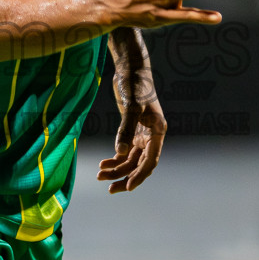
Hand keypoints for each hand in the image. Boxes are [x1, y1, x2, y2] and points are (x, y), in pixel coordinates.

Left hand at [99, 76, 165, 192]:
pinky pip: (124, 151)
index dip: (140, 175)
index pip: (151, 161)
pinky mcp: (131, 130)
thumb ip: (126, 129)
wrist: (130, 69)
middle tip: (110, 190)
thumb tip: (121, 152)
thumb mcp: (132, 107)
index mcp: (157, 132)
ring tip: (100, 176)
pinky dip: (114, 159)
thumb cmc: (135, 85)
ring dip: (117, 169)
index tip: (128, 187)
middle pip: (140, 165)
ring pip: (130, 160)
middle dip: (125, 178)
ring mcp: (141, 134)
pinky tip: (102, 164)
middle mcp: (152, 136)